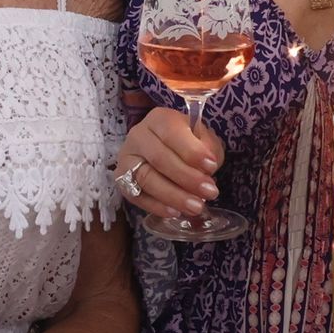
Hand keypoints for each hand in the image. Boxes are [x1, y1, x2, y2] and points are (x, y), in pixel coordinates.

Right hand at [115, 104, 224, 220]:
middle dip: (187, 178)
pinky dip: (156, 206)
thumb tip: (207, 169)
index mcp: (159, 119)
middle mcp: (138, 135)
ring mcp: (127, 158)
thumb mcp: (203, 139)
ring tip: (196, 207)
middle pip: (159, 158)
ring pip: (146, 179)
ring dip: (173, 196)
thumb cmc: (187, 143)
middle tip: (210, 192)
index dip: (192, 151)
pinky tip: (175, 212)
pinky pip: (136, 196)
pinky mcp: (121, 180)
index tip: (212, 166)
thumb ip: (208, 149)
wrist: (165, 150)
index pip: (172, 133)